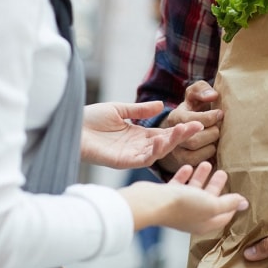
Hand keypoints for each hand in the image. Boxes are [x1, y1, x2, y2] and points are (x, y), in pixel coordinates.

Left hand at [81, 101, 202, 168]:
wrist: (69, 127)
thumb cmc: (89, 118)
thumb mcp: (119, 110)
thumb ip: (140, 110)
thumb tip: (162, 105)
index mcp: (137, 136)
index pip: (164, 133)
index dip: (179, 129)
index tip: (195, 121)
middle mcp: (137, 147)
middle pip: (165, 143)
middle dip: (181, 135)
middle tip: (197, 126)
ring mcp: (130, 155)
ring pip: (157, 152)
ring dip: (171, 142)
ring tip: (182, 130)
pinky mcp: (121, 162)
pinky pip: (142, 160)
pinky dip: (153, 152)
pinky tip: (161, 140)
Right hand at [120, 161, 248, 233]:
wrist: (150, 203)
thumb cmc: (182, 205)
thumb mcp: (211, 204)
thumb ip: (228, 203)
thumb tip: (245, 203)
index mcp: (205, 222)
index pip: (224, 215)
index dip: (233, 205)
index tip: (239, 193)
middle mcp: (192, 216)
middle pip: (209, 200)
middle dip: (217, 187)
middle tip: (223, 173)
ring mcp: (179, 207)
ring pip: (194, 191)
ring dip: (201, 177)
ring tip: (207, 163)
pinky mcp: (167, 197)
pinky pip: (179, 185)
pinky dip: (185, 176)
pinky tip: (188, 167)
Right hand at [157, 81, 222, 168]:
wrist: (189, 127)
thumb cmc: (195, 109)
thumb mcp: (195, 95)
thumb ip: (201, 89)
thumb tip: (213, 96)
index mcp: (175, 118)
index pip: (191, 121)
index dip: (209, 118)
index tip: (220, 113)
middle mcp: (172, 137)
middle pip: (194, 141)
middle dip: (212, 134)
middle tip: (219, 128)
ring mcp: (177, 153)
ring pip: (196, 156)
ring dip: (212, 147)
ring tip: (216, 139)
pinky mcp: (185, 164)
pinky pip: (198, 166)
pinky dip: (210, 158)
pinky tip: (215, 149)